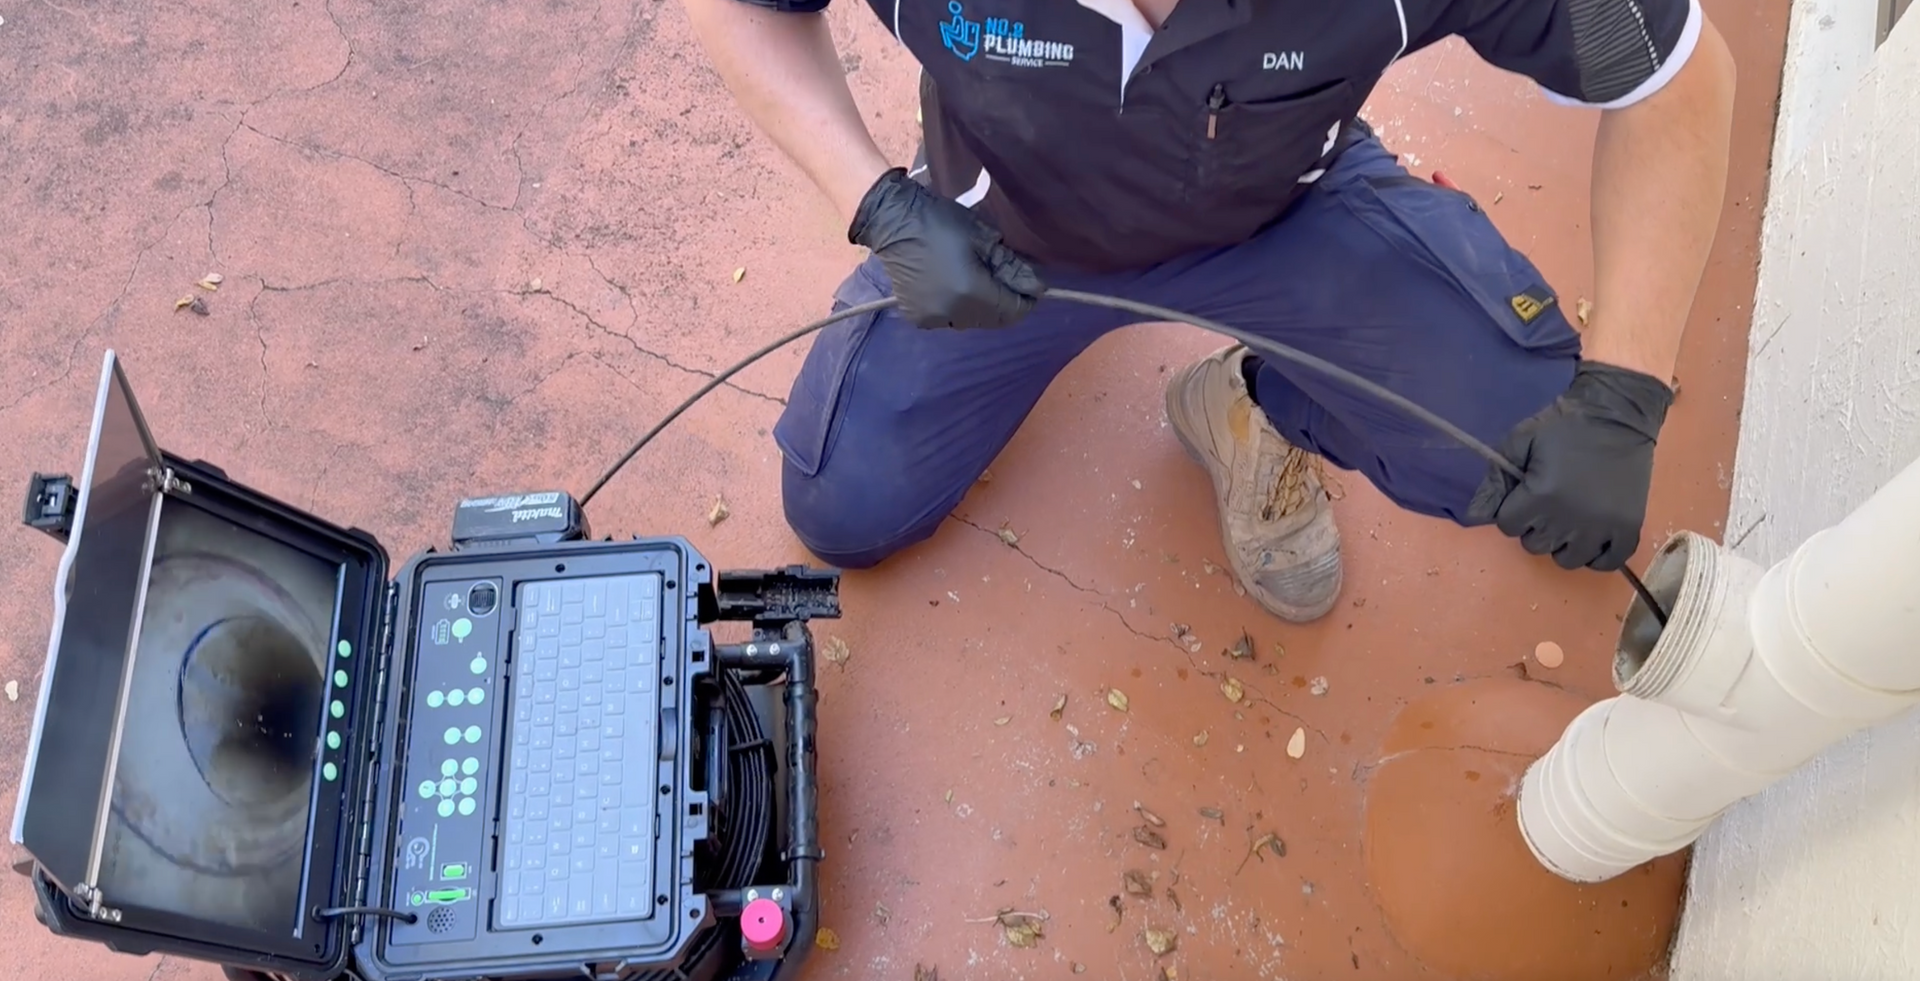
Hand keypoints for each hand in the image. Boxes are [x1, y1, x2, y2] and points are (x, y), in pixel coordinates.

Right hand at [848, 167, 1044, 329]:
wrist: (893, 222)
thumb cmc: (941, 222)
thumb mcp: (983, 238)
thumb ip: (1011, 267)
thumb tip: (1036, 286)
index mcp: (971, 292)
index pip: (1012, 309)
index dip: (1026, 301)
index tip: (1033, 287)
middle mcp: (953, 313)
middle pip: (992, 319)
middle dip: (1004, 304)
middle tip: (1006, 281)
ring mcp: (933, 318)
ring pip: (970, 321)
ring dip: (981, 308)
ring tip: (978, 282)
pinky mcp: (918, 317)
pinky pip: (948, 319)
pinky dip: (957, 309)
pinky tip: (954, 288)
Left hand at [1467, 361, 1674, 571]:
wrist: (1617, 413)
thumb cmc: (1563, 425)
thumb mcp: (1520, 442)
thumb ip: (1495, 481)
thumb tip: (1474, 517)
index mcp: (1541, 496)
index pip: (1508, 526)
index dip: (1512, 510)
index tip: (1525, 494)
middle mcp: (1570, 518)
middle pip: (1535, 545)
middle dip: (1534, 526)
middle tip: (1547, 503)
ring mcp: (1602, 526)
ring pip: (1567, 559)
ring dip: (1562, 543)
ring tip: (1568, 519)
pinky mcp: (1629, 527)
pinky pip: (1609, 563)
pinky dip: (1597, 557)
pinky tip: (1591, 539)